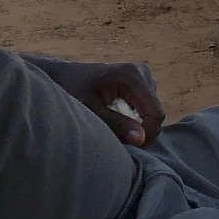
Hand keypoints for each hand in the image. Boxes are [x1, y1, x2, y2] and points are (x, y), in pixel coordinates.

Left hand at [31, 57, 164, 144]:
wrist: (63, 75)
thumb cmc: (71, 90)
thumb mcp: (90, 109)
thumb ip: (116, 124)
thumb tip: (141, 139)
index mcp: (132, 75)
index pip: (156, 113)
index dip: (147, 134)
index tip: (129, 146)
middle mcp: (142, 72)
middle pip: (156, 113)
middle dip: (141, 131)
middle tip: (119, 141)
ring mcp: (143, 76)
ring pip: (152, 112)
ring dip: (138, 126)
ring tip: (115, 130)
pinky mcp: (141, 82)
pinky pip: (147, 108)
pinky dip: (136, 120)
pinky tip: (118, 121)